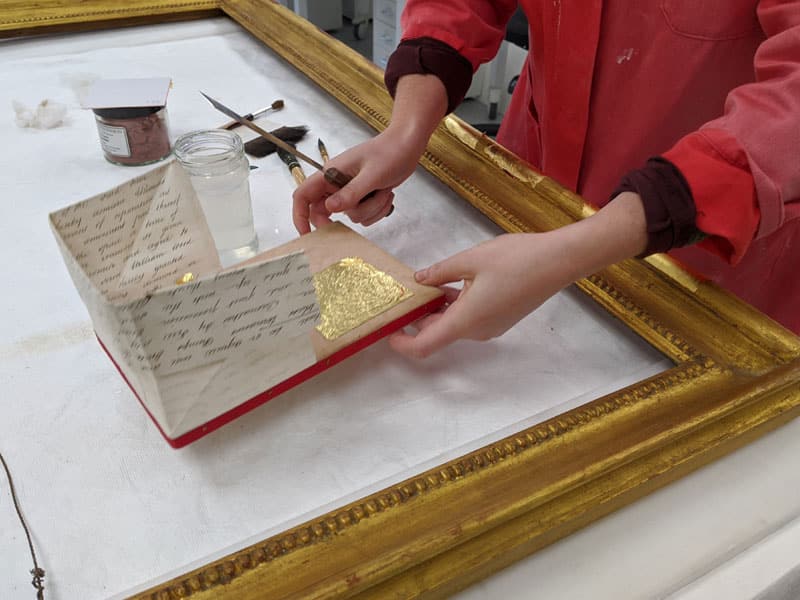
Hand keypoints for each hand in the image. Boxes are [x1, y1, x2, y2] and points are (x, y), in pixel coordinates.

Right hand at [292, 73, 447, 233]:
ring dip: (370, 210)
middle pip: (325, 212)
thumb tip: (330, 208)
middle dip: (344, 217)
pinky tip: (387, 194)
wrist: (407, 146)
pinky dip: (377, 210)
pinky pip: (364, 216)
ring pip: (350, 216)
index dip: (300, 216)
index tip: (306, 235)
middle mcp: (336, 184)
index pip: (303, 196)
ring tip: (383, 191)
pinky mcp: (362, 197)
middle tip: (359, 212)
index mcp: (330, 174)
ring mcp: (349, 191)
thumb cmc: (389, 153)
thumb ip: (350, 193)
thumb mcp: (371, 174)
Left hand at [389, 192, 648, 357]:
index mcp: (466, 320)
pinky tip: (451, 283)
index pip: (425, 346)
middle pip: (438, 334)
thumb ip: (440, 273)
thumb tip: (418, 280)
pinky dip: (455, 306)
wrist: (559, 261)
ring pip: (454, 325)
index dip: (403, 344)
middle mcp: (477, 331)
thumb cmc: (517, 258)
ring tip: (426, 283)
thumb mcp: (470, 260)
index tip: (389, 330)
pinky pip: (469, 319)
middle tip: (404, 295)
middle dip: (418, 319)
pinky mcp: (501, 319)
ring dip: (438, 310)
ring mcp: (491, 327)